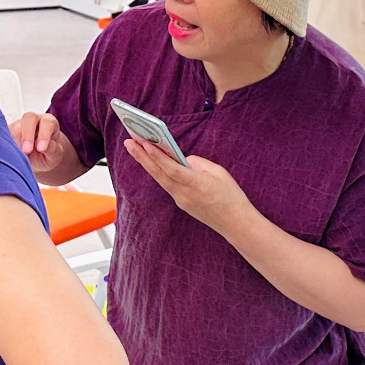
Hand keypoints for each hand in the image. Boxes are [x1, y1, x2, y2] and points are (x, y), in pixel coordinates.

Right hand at [11, 112, 68, 174]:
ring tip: (17, 155)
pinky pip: (3, 133)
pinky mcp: (8, 131)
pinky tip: (8, 152)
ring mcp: (20, 124)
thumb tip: (44, 147)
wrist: (38, 159)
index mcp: (49, 123)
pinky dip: (5, 143)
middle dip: (27, 135)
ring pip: (15, 126)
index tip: (41, 148)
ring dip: (15, 140)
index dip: (44, 134)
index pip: (47, 123)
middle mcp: (34, 120)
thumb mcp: (55, 155)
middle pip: (29, 118)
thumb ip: (52, 150)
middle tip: (26, 151)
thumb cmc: (48, 155)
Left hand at [122, 137, 253, 236]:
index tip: (143, 143)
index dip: (156, 156)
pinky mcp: (181, 203)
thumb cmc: (231, 196)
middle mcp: (184, 194)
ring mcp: (180, 200)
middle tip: (129, 141)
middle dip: (142, 156)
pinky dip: (158, 172)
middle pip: (158, 173)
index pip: (171, 169)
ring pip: (160, 179)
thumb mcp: (219, 173)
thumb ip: (198, 163)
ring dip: (147, 163)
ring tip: (135, 149)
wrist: (236, 223)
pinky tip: (152, 163)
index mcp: (196, 184)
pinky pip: (166, 184)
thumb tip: (182, 159)